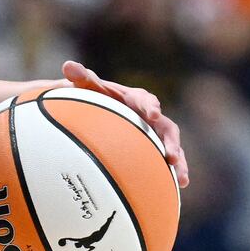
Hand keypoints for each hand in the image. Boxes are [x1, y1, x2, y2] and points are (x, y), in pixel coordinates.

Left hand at [63, 61, 188, 186]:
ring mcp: (155, 131)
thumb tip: (68, 65)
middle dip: (171, 141)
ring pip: (172, 145)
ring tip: (181, 178)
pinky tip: (180, 185)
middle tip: (173, 155)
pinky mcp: (155, 145)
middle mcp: (150, 114)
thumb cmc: (94, 95)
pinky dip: (175, 169)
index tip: (152, 115)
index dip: (150, 107)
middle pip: (167, 127)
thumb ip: (81, 77)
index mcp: (135, 98)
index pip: (145, 100)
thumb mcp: (87, 86)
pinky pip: (169, 157)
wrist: (100, 106)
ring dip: (179, 160)